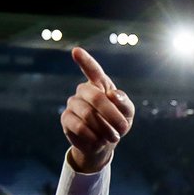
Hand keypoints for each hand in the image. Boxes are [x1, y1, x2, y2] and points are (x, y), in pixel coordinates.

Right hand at [61, 47, 135, 172]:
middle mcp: (84, 90)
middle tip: (123, 128)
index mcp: (100, 84)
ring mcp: (73, 103)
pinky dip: (93, 136)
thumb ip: (124, 102)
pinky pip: (79, 127)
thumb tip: (112, 94)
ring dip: (105, 128)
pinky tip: (98, 140)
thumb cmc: (116, 123)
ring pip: (88, 114)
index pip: (92, 70)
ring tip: (113, 137)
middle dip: (112, 115)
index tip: (76, 51)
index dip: (84, 60)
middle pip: (96, 97)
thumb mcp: (127, 113)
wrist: (103, 144)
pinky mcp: (66, 119)